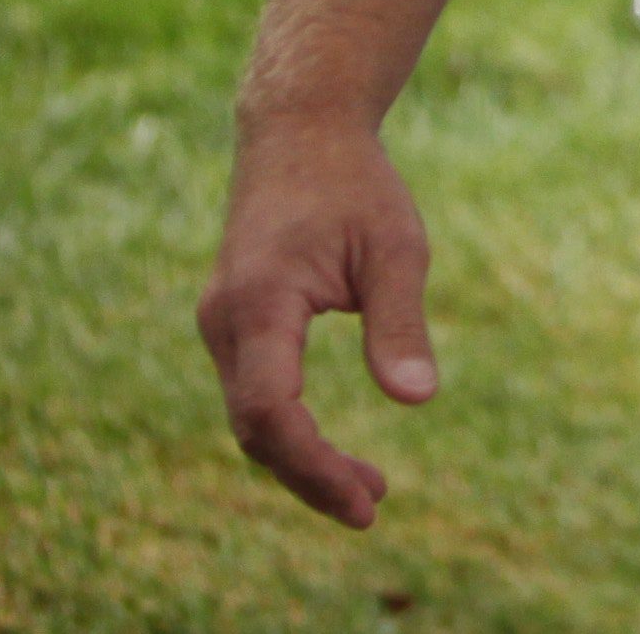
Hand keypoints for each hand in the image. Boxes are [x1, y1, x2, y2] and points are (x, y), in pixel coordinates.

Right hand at [198, 108, 440, 528]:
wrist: (298, 132)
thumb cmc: (355, 184)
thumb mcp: (395, 248)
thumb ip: (400, 323)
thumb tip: (417, 400)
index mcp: (260, 302)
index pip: (272, 411)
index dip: (312, 464)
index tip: (364, 497)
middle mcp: (225, 321)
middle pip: (255, 429)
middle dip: (310, 476)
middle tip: (372, 507)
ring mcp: (222, 325)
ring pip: (250, 418)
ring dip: (300, 459)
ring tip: (368, 489)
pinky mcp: (234, 325)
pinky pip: (254, 394)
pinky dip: (289, 430)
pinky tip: (332, 451)